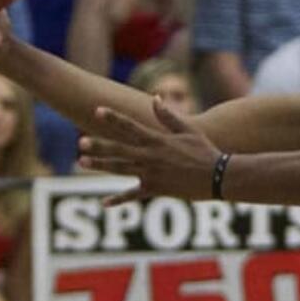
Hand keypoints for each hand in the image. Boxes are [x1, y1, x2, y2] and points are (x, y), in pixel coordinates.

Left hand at [78, 97, 219, 203]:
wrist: (218, 177)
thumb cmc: (205, 151)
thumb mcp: (188, 130)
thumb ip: (168, 115)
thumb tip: (155, 97)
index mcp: (158, 140)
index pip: (130, 126)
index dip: (113, 118)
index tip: (97, 110)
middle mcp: (151, 156)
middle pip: (119, 149)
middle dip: (99, 145)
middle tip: (81, 142)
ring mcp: (152, 174)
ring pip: (120, 169)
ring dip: (101, 165)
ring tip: (82, 162)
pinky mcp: (156, 190)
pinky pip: (133, 195)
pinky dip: (119, 200)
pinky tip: (104, 203)